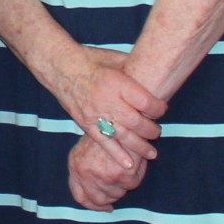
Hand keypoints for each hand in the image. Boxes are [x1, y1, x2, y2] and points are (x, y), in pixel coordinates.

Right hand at [47, 44, 164, 174]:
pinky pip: (104, 143)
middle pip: (136, 122)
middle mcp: (106, 100)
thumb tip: (154, 75)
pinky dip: (117, 155)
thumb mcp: (115, 59)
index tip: (162, 109)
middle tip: (157, 131)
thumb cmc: (90, 60)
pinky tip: (129, 165)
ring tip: (151, 153)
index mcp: (116, 83)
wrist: (60, 67)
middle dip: (151, 130)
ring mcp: (95, 114)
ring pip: (123, 136)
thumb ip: (134, 70)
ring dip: (140, 146)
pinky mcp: (86, 124)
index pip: (146, 102)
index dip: (159, 108)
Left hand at [67, 134, 145, 212]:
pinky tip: (134, 164)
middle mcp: (87, 174)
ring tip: (125, 169)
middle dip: (110, 198)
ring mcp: (104, 177)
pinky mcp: (122, 175)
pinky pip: (131, 185)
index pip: (80, 196)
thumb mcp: (85, 149)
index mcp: (76, 166)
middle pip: (99, 200)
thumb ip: (85, 171)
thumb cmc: (103, 132)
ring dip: (122, 185)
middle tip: (118, 189)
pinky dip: (135, 176)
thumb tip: (95, 197)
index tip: (105, 207)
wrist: (118, 118)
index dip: (92, 205)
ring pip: (117, 193)